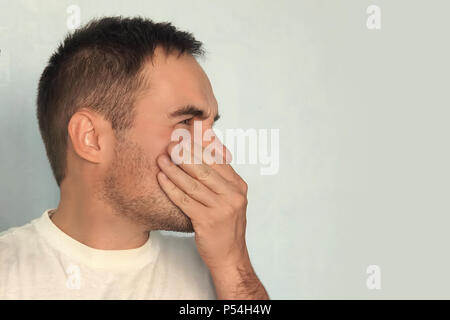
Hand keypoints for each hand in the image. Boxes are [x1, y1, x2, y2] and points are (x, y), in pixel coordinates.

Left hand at [156, 140, 248, 271]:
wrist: (230, 256)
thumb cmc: (225, 225)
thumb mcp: (229, 199)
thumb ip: (219, 179)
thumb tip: (202, 152)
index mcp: (239, 186)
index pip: (218, 160)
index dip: (199, 147)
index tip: (184, 137)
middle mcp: (233, 195)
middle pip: (205, 169)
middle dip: (185, 154)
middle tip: (170, 144)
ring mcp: (222, 208)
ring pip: (193, 184)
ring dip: (174, 169)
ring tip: (161, 158)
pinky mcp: (208, 221)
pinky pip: (185, 200)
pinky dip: (171, 188)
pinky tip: (161, 178)